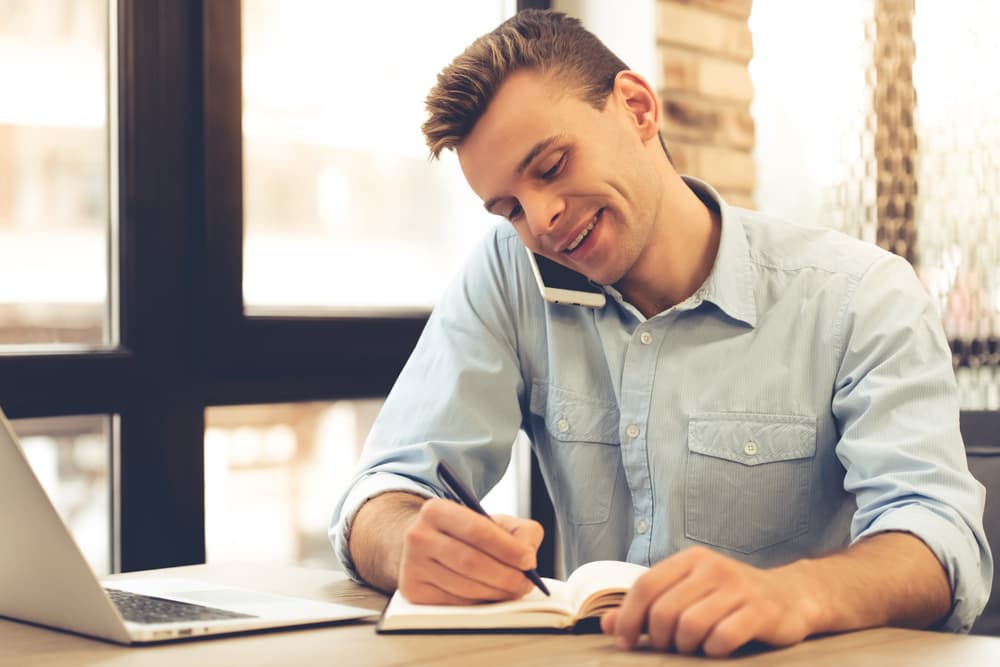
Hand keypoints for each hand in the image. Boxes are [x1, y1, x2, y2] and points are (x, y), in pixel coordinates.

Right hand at [396, 498, 543, 604]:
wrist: (424, 545)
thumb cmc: (464, 534)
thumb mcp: (493, 520)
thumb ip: (520, 531)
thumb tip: (527, 557)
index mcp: (436, 510)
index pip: (477, 530)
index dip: (507, 548)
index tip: (528, 560)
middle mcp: (418, 536)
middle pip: (471, 562)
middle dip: (505, 576)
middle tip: (525, 583)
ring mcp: (412, 566)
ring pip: (464, 587)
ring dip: (496, 593)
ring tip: (512, 589)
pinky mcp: (414, 592)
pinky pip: (455, 604)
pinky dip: (479, 603)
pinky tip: (489, 595)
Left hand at [601, 546, 818, 656]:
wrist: (792, 597)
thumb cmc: (730, 599)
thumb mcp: (688, 595)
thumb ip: (648, 608)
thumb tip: (607, 625)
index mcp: (690, 560)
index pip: (645, 586)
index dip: (629, 618)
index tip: (626, 642)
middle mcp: (712, 568)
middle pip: (664, 610)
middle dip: (660, 638)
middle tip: (670, 648)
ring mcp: (738, 587)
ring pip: (690, 625)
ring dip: (686, 647)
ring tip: (694, 648)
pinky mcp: (761, 610)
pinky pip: (723, 637)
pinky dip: (714, 650)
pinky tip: (718, 649)